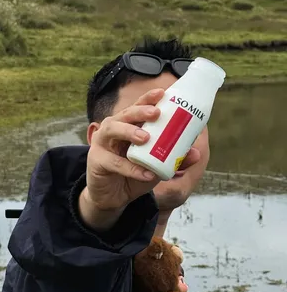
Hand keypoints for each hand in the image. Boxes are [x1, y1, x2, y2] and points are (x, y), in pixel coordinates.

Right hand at [79, 89, 200, 229]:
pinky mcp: (96, 161)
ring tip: (145, 138)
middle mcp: (112, 129)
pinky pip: (113, 162)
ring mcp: (101, 144)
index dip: (148, 98)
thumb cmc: (133, 174)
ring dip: (128, 131)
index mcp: (127, 126)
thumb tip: (196, 153)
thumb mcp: (156, 166)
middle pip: (124, 114)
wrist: (113, 198)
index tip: (162, 93)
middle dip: (140, 111)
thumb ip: (174, 159)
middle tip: (156, 113)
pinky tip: (145, 174)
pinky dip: (131, 168)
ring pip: (112, 130)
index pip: (137, 107)